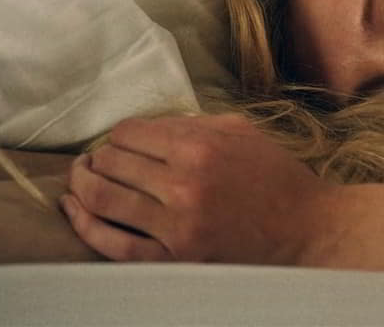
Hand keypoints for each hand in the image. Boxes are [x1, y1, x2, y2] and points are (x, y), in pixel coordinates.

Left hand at [63, 114, 334, 263]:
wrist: (308, 231)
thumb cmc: (278, 180)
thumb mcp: (244, 134)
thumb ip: (196, 124)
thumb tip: (149, 127)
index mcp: (201, 146)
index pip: (129, 133)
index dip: (118, 136)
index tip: (121, 143)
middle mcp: (184, 183)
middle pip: (111, 162)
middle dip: (97, 158)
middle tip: (95, 161)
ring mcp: (176, 225)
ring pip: (102, 198)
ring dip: (81, 184)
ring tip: (79, 179)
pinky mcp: (174, 259)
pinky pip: (113, 243)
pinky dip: (85, 225)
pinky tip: (75, 210)